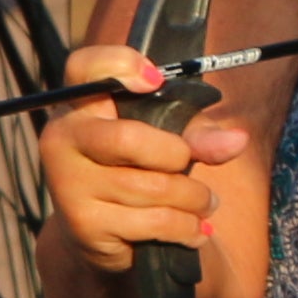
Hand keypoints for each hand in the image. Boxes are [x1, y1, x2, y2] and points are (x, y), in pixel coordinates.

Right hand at [39, 41, 239, 272]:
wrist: (97, 233)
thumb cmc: (136, 170)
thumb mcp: (167, 140)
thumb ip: (198, 133)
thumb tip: (235, 141)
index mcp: (80, 106)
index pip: (85, 67)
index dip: (120, 64)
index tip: (155, 81)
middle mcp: (62, 139)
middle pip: (129, 139)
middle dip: (177, 156)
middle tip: (189, 165)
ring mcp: (68, 183)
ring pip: (154, 188)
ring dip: (194, 199)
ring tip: (202, 204)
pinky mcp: (83, 223)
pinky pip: (156, 221)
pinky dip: (187, 228)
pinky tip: (194, 230)